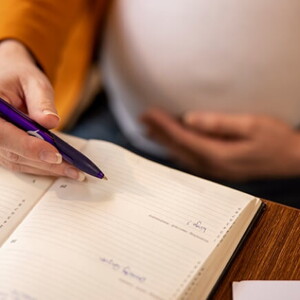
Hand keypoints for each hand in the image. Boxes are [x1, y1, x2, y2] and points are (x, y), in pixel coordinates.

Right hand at [0, 40, 84, 179]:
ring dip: (47, 168)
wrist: (9, 79)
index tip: (56, 156)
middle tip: (74, 170)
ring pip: (19, 162)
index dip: (30, 148)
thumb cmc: (19, 77)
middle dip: (46, 163)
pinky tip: (62, 167)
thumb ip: (41, 100)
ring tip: (73, 171)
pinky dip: (42, 166)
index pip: (4, 135)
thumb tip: (50, 122)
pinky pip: (21, 162)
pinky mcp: (3, 149)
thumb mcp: (33, 81)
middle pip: (14, 153)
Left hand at [141, 108, 299, 180]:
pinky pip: (189, 159)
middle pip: (177, 147)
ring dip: (164, 142)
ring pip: (181, 155)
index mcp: (217, 154)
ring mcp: (214, 169)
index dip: (163, 124)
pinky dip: (176, 149)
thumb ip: (219, 123)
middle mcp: (211, 165)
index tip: (149, 113)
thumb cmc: (275, 140)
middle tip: (142, 119)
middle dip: (158, 132)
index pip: (182, 137)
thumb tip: (190, 119)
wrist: (292, 159)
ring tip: (149, 130)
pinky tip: (170, 145)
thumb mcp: (251, 125)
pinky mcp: (218, 168)